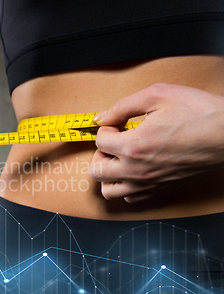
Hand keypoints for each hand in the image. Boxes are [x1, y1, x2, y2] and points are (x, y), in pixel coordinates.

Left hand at [89, 83, 223, 202]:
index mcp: (133, 146)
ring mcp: (148, 184)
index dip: (107, 127)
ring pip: (109, 191)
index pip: (99, 141)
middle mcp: (137, 170)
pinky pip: (130, 198)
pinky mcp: (160, 190)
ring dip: (108, 174)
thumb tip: (101, 118)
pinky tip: (134, 169)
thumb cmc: (198, 112)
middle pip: (96, 171)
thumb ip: (122, 107)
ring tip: (120, 158)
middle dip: (100, 153)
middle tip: (114, 142)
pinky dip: (125, 186)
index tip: (120, 123)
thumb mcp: (157, 95)